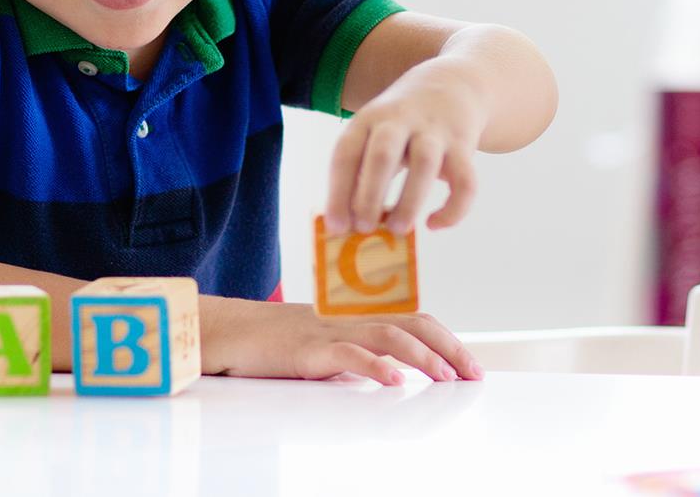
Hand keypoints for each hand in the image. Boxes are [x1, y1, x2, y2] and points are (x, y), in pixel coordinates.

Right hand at [200, 296, 483, 384]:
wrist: (226, 330)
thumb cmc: (270, 343)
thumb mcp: (323, 349)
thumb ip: (354, 356)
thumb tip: (386, 375)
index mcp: (356, 319)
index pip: (414, 321)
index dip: (446, 341)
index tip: (470, 367)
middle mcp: (350, 320)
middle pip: (412, 323)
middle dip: (448, 348)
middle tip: (474, 374)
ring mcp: (330, 332)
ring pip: (388, 334)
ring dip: (422, 356)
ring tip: (445, 377)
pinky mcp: (307, 349)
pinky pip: (347, 354)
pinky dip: (374, 366)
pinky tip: (393, 381)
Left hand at [325, 58, 483, 235]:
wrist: (451, 84)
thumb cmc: (400, 125)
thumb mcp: (374, 133)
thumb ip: (361, 173)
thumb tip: (348, 225)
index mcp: (368, 119)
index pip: (346, 153)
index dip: (338, 192)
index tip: (336, 227)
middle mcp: (400, 120)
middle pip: (382, 154)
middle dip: (370, 194)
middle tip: (364, 229)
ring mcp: (434, 130)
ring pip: (423, 164)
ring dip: (409, 201)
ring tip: (398, 230)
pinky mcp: (463, 144)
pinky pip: (464, 180)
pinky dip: (453, 208)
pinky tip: (434, 224)